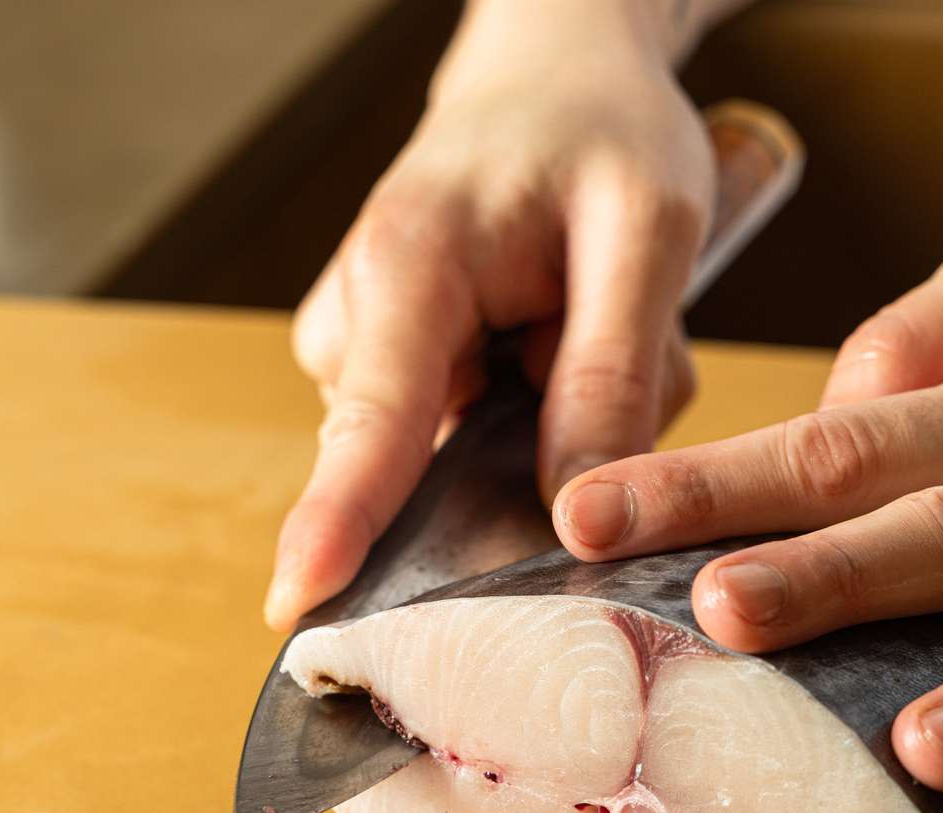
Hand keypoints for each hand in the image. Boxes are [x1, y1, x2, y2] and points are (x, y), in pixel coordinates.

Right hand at [264, 1, 713, 630]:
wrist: (559, 78)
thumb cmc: (600, 131)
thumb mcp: (644, 233)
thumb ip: (610, 374)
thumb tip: (574, 512)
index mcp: (410, 266)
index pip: (374, 419)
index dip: (340, 521)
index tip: (298, 604)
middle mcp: (367, 318)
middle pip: (430, 468)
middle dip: (540, 448)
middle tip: (614, 339)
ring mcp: (378, 350)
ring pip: (469, 459)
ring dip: (556, 419)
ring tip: (590, 318)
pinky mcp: (407, 371)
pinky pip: (476, 440)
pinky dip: (543, 409)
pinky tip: (565, 336)